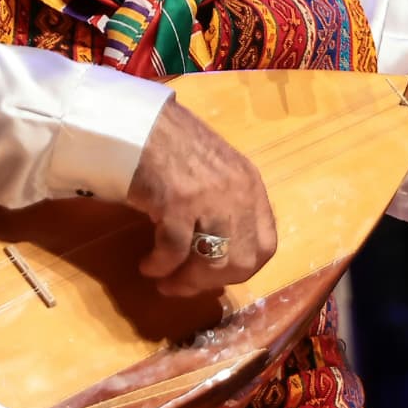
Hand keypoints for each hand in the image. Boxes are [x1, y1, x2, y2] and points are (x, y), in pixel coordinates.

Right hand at [126, 99, 277, 296]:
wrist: (140, 122)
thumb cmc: (173, 145)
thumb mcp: (216, 172)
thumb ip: (227, 205)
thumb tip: (220, 255)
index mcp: (251, 186)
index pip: (266, 246)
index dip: (241, 269)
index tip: (215, 277)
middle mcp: (238, 193)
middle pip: (243, 262)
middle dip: (212, 282)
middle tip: (184, 285)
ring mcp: (210, 197)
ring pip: (213, 262)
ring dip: (186, 281)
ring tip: (164, 281)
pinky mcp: (178, 201)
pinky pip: (174, 251)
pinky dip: (160, 266)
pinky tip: (148, 264)